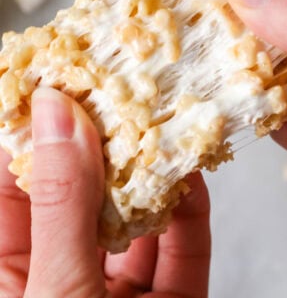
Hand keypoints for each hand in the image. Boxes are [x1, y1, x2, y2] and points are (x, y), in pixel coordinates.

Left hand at [0, 87, 209, 297]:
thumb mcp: (60, 290)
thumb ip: (63, 205)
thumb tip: (58, 116)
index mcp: (18, 282)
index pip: (14, 193)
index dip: (32, 138)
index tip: (52, 89)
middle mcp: (70, 281)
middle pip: (84, 200)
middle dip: (104, 148)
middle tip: (116, 96)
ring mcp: (123, 294)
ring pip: (136, 221)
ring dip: (151, 174)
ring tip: (160, 123)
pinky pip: (184, 249)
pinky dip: (190, 210)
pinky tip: (189, 174)